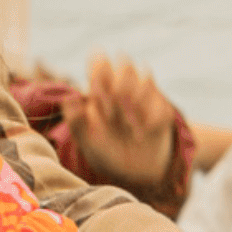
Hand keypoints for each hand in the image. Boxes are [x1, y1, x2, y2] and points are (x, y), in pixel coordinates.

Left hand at [66, 53, 178, 193]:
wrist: (130, 170)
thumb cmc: (103, 149)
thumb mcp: (85, 139)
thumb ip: (76, 121)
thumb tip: (69, 99)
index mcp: (102, 87)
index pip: (100, 61)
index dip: (98, 71)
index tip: (95, 96)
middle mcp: (124, 86)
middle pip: (125, 61)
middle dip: (119, 86)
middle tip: (111, 113)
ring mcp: (145, 95)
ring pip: (145, 76)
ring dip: (135, 102)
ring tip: (127, 127)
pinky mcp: (162, 110)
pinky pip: (161, 104)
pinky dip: (151, 119)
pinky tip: (141, 134)